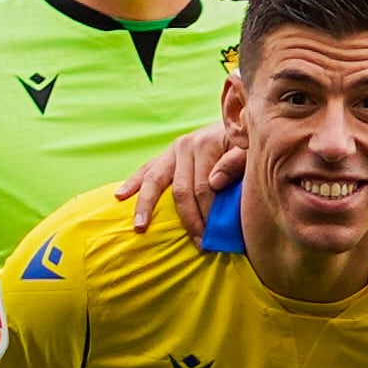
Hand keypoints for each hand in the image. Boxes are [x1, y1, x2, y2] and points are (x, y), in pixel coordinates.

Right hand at [121, 121, 244, 235]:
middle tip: (199, 244)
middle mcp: (185, 145)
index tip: (214, 237)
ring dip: (146, 205)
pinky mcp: (165, 155)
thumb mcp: (248, 150)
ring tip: (140, 226)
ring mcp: (172, 150)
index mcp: (206, 144)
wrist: (238, 124)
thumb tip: (214, 183)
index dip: (208, 214)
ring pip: (155, 180)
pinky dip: (132, 183)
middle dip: (189, 219)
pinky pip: (146, 170)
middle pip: (181, 189)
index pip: (203, 187)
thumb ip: (236, 163)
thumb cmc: (246, 143)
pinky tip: (120, 196)